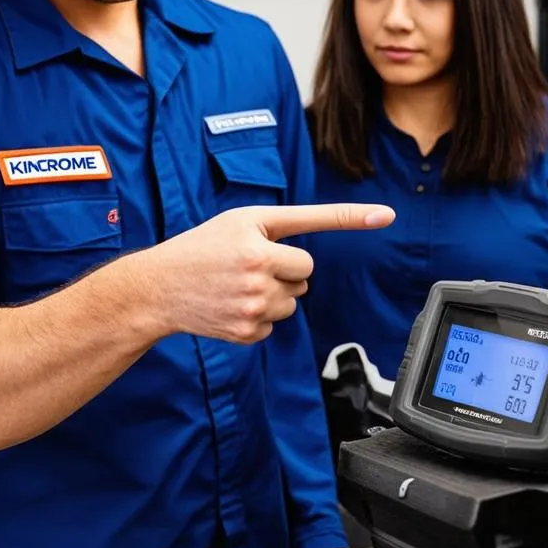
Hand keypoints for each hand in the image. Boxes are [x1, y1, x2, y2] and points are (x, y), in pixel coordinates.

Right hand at [143, 204, 394, 344]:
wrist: (160, 286)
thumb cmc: (203, 246)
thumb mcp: (240, 221)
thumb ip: (285, 222)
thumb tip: (324, 234)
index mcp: (255, 247)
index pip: (310, 239)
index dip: (352, 220)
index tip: (387, 214)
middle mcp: (256, 279)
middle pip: (304, 274)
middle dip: (285, 267)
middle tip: (248, 261)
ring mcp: (252, 310)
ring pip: (294, 300)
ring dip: (276, 291)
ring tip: (239, 282)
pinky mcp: (247, 333)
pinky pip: (276, 321)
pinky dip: (262, 313)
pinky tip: (234, 302)